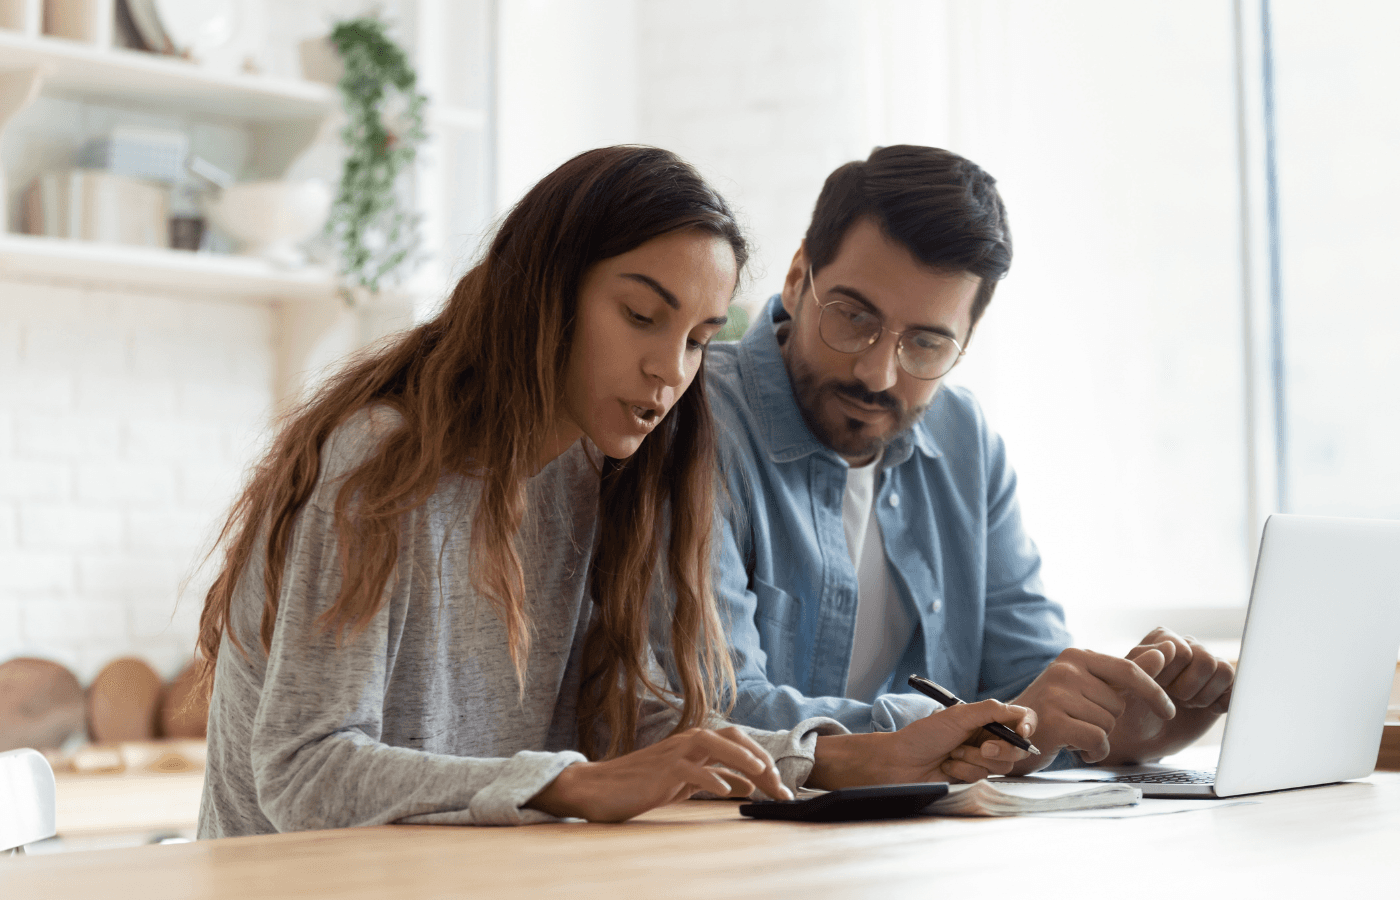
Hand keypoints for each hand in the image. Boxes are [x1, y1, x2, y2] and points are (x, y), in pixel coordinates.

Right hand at [526, 726, 791, 822]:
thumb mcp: (685, 781)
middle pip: (734, 738)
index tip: (780, 786)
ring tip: (764, 774)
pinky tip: (727, 790)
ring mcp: (675, 752)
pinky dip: (712, 777)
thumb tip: (747, 785)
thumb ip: (714, 778)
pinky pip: (692, 769)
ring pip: (716, 745)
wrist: (600, 787)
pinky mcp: (663, 770)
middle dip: (761, 758)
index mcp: (695, 743)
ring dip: (743, 758)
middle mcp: (689, 741)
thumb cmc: (642, 784)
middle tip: (779, 785)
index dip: (762, 760)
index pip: (738, 742)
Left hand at [807, 699, 1035, 788]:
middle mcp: (985, 738)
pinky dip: (965, 770)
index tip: (1022, 731)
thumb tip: (1019, 712)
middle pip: (1016, 749)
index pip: (1019, 720)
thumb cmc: (924, 735)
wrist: (901, 762)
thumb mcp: (958, 716)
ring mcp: (979, 759)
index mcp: (984, 719)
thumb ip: (990, 711)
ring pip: (1001, 765)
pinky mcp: (972, 777)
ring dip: (974, 760)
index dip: (1026, 726)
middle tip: (981, 748)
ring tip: (953, 753)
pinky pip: (983, 777)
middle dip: (999, 749)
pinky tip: (948, 766)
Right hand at [1009, 647, 1175, 770]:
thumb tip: (1167, 652)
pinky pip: (1098, 740)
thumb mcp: (1091, 688)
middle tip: (1081, 721)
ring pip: (1109, 724)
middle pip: (1119, 703)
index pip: (1128, 670)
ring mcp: (1056, 694)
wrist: (1009, 736)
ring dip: (1099, 737)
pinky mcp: (1053, 721)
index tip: (1169, 711)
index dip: (1153, 692)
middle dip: (1109, 720)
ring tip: (1074, 732)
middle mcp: (1065, 669)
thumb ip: (1128, 674)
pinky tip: (1076, 748)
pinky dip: (1094, 751)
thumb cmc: (1055, 712)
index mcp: (1075, 656)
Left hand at [1128, 626, 1233, 713]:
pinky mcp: (1222, 685)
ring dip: (1204, 695)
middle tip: (1172, 697)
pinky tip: (1205, 709)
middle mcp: (1188, 645)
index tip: (1156, 686)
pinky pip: (1236, 687)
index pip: (1182, 652)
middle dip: (1187, 688)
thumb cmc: (1131, 707)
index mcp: (1163, 638)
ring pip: (1224, 671)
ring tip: (1186, 702)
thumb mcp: (1128, 684)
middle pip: (1207, 661)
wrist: (1143, 736)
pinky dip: (1221, 702)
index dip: (1170, 676)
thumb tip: (1171, 647)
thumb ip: (1144, 661)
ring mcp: (1207, 665)